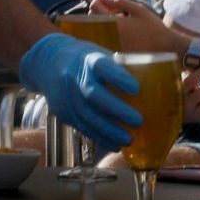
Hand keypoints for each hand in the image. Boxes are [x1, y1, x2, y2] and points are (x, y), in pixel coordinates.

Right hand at [18, 33, 140, 151]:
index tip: (136, 88)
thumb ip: (119, 69)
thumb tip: (152, 86)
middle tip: (138, 120)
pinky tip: (114, 144)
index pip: (102, 66)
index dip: (118, 77)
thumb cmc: (83, 60)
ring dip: (109, 130)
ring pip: (87, 116)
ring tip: (129, 139)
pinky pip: (82, 127)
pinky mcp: (63, 112)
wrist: (47, 64)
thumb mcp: (98, 55)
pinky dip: (100, 137)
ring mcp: (65, 96)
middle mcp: (74, 76)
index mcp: (87, 59)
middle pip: (93, 94)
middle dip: (116, 110)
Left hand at [89, 0, 188, 51]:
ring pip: (98, 25)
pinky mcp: (114, 48)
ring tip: (120, 14)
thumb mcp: (138, 9)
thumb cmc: (152, 27)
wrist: (162, 46)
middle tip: (114, 3)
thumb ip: (120, 2)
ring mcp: (111, 43)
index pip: (94, 7)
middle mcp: (109, 35)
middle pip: (92, 16)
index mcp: (114, 23)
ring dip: (104, 16)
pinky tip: (122, 24)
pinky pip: (105, 34)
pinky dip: (108, 26)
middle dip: (101, 7)